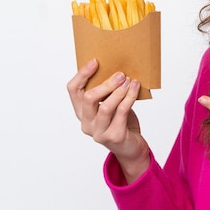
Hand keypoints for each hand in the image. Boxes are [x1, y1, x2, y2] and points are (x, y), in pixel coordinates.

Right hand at [67, 59, 149, 182]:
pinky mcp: (114, 137)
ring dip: (119, 91)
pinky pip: (121, 113)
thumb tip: (116, 68)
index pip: (73, 90)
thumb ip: (108, 92)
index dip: (82, 74)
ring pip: (105, 107)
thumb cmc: (121, 122)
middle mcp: (86, 123)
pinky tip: (135, 89)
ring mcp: (98, 132)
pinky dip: (129, 98)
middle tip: (120, 74)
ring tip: (129, 80)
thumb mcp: (111, 104)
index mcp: (81, 112)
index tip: (95, 61)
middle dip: (106, 83)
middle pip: (88, 98)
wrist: (131, 148)